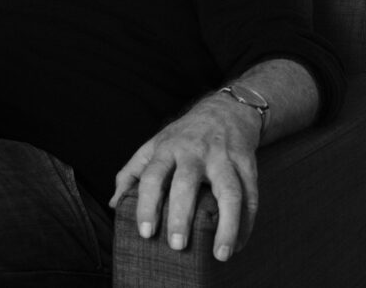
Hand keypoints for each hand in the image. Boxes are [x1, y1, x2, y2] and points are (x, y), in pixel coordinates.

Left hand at [110, 94, 261, 261]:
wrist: (225, 111)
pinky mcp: (247, 165)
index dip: (147, 204)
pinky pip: (251, 196)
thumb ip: (132, 172)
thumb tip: (114, 203)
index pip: (153, 175)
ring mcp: (224, 158)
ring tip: (221, 254)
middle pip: (187, 183)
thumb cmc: (183, 136)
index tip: (145, 232)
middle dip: (181, 215)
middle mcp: (195, 151)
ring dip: (227, 224)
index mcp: (168, 148)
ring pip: (229, 191)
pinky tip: (237, 244)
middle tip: (176, 246)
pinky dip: (246, 223)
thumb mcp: (154, 145)